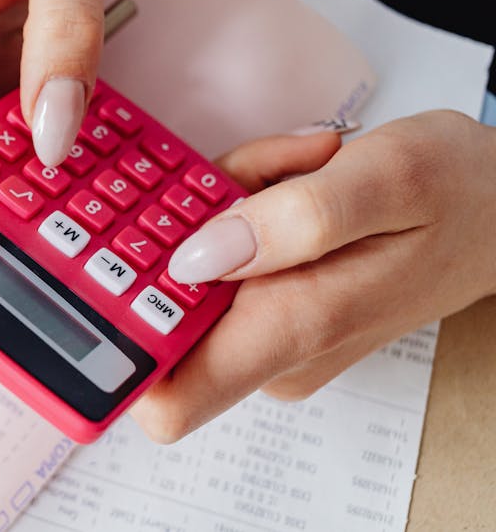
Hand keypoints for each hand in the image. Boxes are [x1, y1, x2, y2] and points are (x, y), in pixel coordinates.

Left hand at [130, 111, 495, 442]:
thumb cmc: (458, 191)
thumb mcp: (386, 177)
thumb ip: (293, 220)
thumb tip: (194, 259)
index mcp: (292, 330)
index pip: (169, 398)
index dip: (119, 349)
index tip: (110, 276)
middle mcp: (272, 347)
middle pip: (163, 308)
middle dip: (180, 230)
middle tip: (251, 180)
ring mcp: (270, 327)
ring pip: (187, 268)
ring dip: (220, 207)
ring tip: (292, 171)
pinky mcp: (272, 303)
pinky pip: (217, 254)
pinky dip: (239, 207)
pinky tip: (291, 178)